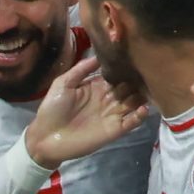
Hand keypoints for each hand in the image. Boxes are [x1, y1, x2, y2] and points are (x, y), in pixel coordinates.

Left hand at [23, 56, 150, 168]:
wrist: (45, 137)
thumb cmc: (52, 108)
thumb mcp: (63, 83)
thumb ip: (81, 69)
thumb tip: (100, 55)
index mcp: (97, 87)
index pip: (116, 75)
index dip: (125, 69)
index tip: (135, 58)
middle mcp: (108, 99)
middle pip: (128, 88)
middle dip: (137, 81)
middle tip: (147, 73)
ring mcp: (112, 115)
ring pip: (133, 102)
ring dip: (141, 96)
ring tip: (148, 89)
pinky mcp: (114, 130)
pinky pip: (131, 122)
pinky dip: (139, 116)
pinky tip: (143, 108)